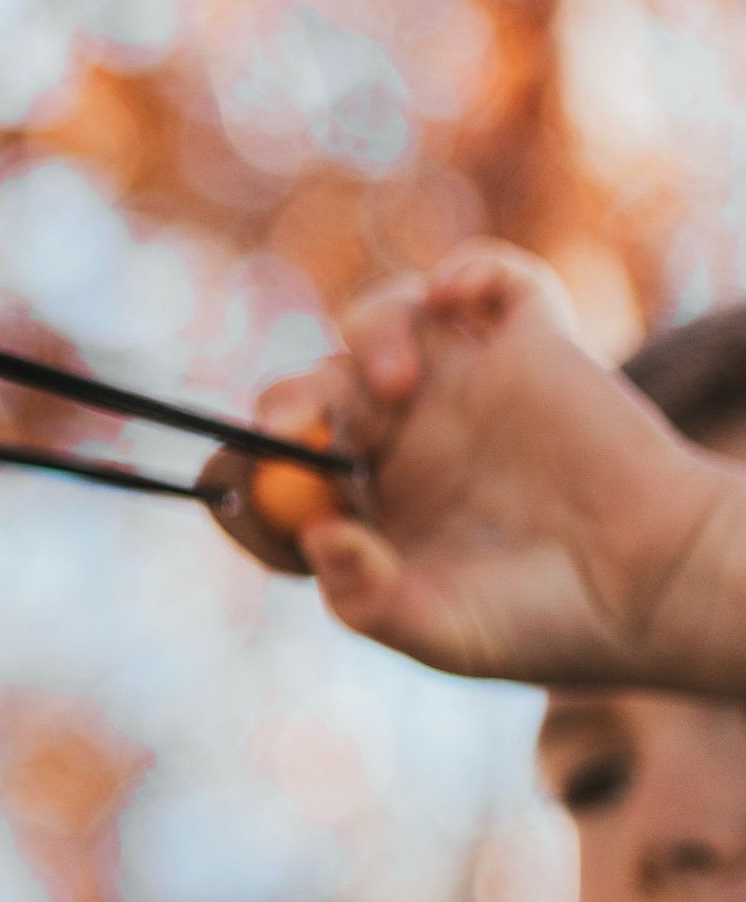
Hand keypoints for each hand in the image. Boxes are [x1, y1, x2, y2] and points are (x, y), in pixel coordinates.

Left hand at [259, 242, 731, 689]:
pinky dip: (471, 270)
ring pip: (384, 319)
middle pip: (316, 388)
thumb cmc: (544, 623)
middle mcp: (404, 436)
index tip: (244, 485)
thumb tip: (315, 535)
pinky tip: (457, 295)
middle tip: (295, 427)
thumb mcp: (439, 630)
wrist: (658, 594)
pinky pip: (493, 280)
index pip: (279, 465)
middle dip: (290, 403)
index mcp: (366, 500)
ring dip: (371, 336)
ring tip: (396, 385)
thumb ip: (366, 596)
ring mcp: (466, 386)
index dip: (252, 468)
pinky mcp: (535, 347)